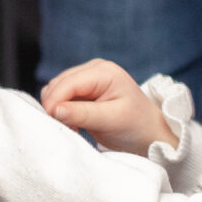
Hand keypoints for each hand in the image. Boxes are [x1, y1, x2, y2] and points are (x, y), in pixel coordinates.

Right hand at [40, 59, 176, 153]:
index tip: (52, 121)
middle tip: (67, 128)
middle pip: (58, 84)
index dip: (55, 101)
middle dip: (55, 106)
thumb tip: (54, 109)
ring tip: (73, 127)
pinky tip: (74, 124)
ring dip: (57, 109)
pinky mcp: (82, 89)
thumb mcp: (111, 120)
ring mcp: (87, 78)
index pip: (68, 83)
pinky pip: (60, 97)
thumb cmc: (136, 125)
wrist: (148, 132)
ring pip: (55, 90)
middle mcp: (93, 69)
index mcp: (104, 72)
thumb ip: (82, 113)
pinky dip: (61, 111)